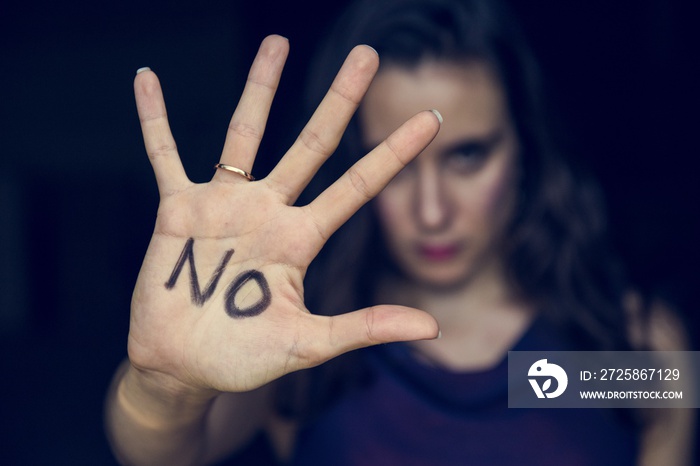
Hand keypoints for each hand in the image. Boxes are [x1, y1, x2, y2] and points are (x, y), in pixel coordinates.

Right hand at [128, 35, 440, 395]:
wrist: (182, 366)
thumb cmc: (243, 358)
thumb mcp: (308, 343)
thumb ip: (364, 328)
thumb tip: (432, 329)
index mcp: (301, 239)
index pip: (357, 186)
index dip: (394, 153)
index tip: (432, 120)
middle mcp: (269, 212)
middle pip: (311, 144)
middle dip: (339, 100)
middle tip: (367, 54)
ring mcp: (224, 206)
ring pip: (244, 134)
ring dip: (259, 88)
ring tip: (276, 43)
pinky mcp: (178, 210)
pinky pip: (164, 155)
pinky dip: (154, 120)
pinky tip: (148, 80)